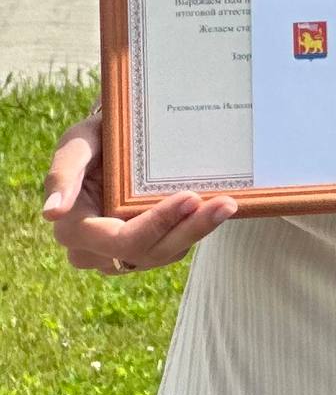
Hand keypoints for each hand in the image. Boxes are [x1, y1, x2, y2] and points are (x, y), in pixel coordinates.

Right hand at [42, 112, 234, 273]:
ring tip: (227, 205)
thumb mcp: (76, 143)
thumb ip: (63, 174)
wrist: (113, 143)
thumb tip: (51, 214)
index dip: (155, 224)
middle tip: (225, 204)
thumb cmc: (94, 139)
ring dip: (198, 231)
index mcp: (73, 228)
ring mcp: (120, 255)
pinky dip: (194, 230)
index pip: (118, 239)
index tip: (190, 198)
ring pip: (164, 254)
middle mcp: (93, 251)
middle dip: (188, 230)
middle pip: (146, 252)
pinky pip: (172, 248)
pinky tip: (213, 210)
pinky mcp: (144, 250)